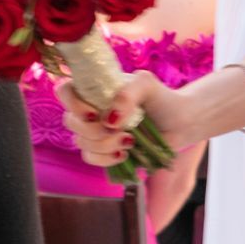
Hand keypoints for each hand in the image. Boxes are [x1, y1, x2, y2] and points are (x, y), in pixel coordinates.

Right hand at [54, 72, 175, 170]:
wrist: (180, 123)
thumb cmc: (162, 99)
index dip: (71, 103)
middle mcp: (90, 109)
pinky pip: (90, 158)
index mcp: (96, 89)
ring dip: (106, 144)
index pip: (64, 91)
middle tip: (120, 128)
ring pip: (81, 142)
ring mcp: (95, 131)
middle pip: (70, 121)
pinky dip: (106, 159)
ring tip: (130, 140)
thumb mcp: (147, 85)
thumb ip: (128, 93)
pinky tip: (124, 154)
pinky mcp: (103, 150)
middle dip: (94, 130)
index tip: (93, 113)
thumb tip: (109, 120)